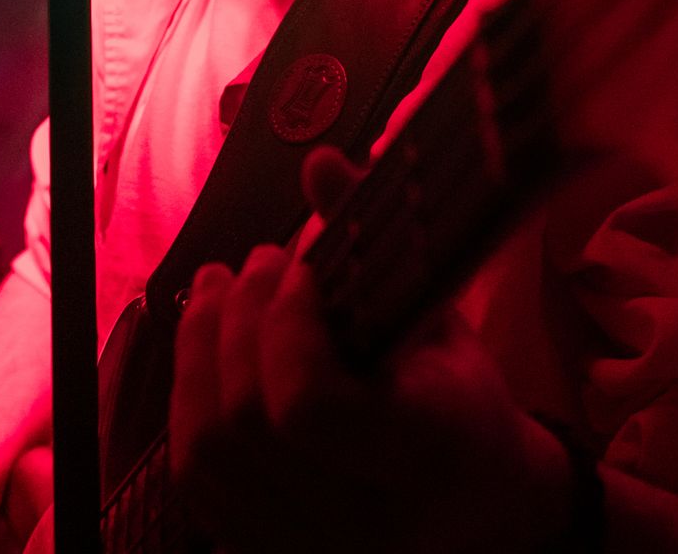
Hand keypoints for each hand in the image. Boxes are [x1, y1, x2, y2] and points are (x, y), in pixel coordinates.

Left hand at [169, 148, 570, 553]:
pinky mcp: (269, 552)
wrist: (486, 512)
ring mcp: (310, 548)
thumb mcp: (442, 320)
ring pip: (208, 454)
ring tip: (217, 292)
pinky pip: (200, 484)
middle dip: (237, 323)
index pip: (313, 407)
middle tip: (256, 264)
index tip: (302, 271)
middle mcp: (364, 520)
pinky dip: (190, 402)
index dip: (287, 329)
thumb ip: (378, 240)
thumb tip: (320, 163)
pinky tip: (205, 349)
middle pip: (248, 423)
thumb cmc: (464, 405)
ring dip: (198, 353)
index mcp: (426, 451)